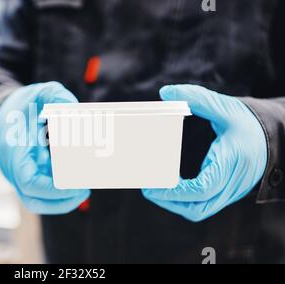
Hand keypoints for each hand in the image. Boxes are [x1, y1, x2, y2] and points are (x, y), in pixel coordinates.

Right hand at [0, 82, 89, 214]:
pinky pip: (44, 192)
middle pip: (34, 200)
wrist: (0, 116)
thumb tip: (74, 108)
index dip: (51, 189)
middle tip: (84, 191)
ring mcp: (22, 176)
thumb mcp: (38, 94)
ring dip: (62, 201)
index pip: (29, 182)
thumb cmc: (20, 108)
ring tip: (84, 190)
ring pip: (40, 200)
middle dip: (61, 201)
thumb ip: (56, 96)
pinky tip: (77, 182)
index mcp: (16, 153)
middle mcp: (16, 170)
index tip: (72, 185)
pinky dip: (60, 192)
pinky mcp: (30, 177)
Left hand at [142, 85, 266, 221]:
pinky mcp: (227, 193)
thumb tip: (166, 93)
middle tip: (149, 189)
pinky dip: (186, 202)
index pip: (203, 188)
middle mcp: (232, 182)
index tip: (155, 186)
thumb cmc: (249, 123)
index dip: (177, 191)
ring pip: (201, 210)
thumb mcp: (226, 107)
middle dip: (170, 202)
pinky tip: (172, 190)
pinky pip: (205, 205)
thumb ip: (198, 98)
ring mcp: (231, 191)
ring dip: (177, 205)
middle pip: (199, 207)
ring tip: (157, 191)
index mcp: (231, 162)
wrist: (274, 137)